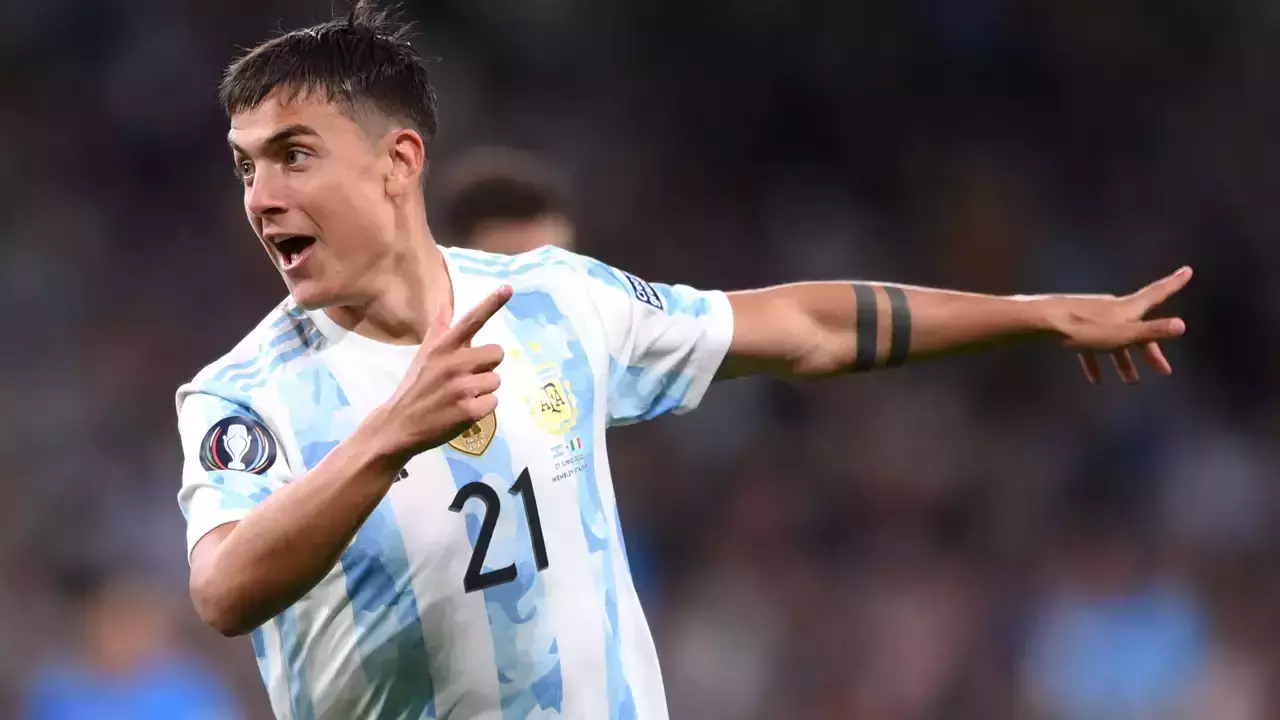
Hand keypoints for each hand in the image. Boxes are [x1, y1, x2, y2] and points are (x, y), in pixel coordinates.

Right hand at [382, 285, 512, 454]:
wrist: (399, 425)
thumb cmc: (415, 387)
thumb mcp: (424, 356)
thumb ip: (439, 330)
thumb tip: (445, 304)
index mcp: (443, 347)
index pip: (472, 320)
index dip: (492, 303)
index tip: (508, 288)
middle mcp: (453, 363)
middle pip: (496, 353)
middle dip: (486, 367)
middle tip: (466, 379)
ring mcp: (461, 387)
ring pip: (495, 380)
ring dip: (483, 390)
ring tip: (461, 397)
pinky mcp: (468, 411)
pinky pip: (493, 402)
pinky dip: (482, 409)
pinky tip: (463, 411)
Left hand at [1044, 267, 1191, 384]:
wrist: (1043, 322)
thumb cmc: (1085, 329)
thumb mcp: (1123, 334)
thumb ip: (1151, 331)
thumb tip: (1182, 325)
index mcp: (1128, 308)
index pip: (1157, 293)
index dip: (1174, 283)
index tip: (1188, 270)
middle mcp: (1114, 309)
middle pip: (1138, 328)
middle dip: (1150, 350)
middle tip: (1163, 371)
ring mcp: (1094, 317)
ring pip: (1115, 340)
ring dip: (1124, 361)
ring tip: (1131, 381)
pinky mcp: (1076, 326)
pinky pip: (1092, 346)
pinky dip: (1097, 361)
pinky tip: (1096, 380)